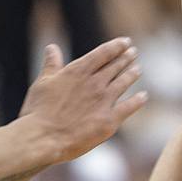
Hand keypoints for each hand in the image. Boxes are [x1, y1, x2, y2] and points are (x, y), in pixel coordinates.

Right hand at [18, 40, 146, 161]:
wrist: (43, 138)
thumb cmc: (38, 111)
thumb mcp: (43, 82)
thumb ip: (51, 64)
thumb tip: (52, 47)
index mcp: (79, 71)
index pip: (103, 53)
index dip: (116, 46)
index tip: (125, 42)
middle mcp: (95, 83)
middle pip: (115, 66)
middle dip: (126, 58)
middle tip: (133, 53)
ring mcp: (104, 101)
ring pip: (123, 82)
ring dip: (132, 74)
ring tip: (138, 69)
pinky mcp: (109, 120)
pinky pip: (128, 107)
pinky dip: (137, 100)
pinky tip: (143, 96)